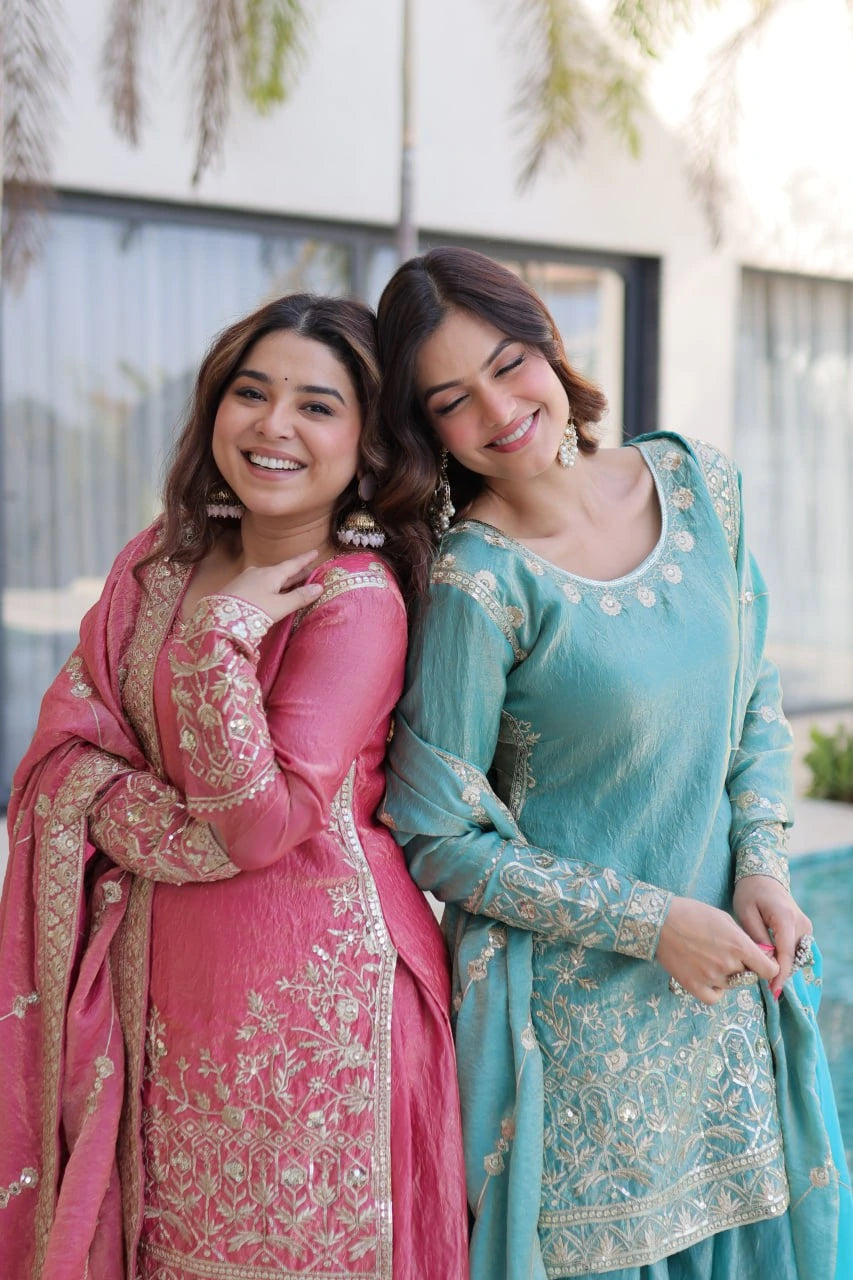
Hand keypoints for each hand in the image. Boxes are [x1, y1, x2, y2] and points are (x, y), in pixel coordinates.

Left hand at [219, 551, 322, 622]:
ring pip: (271, 577)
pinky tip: (272, 592)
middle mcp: (259, 572)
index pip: (293, 564)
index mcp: (271, 574)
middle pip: (282, 571)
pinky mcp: (238, 588)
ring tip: (294, 583)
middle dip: (296, 572)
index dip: (305, 559)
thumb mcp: (279, 607)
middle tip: (310, 572)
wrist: (218, 618)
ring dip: (283, 580)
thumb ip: (299, 597)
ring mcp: (247, 579)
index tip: (315, 552)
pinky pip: (261, 583)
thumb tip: (319, 587)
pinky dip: (272, 586)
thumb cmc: (252, 611)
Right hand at [656, 895, 779, 1004]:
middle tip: (726, 954)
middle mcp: (728, 964)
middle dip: (743, 966)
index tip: (763, 963)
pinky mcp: (694, 986)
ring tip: (710, 959)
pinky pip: (715, 997)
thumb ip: (743, 939)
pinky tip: (708, 977)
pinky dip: (715, 990)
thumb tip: (758, 954)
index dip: (768, 966)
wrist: (659, 921)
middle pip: (748, 976)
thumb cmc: (692, 913)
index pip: (769, 970)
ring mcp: (711, 977)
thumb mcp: (724, 918)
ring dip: (727, 976)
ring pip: (731, 985)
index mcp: (739, 945)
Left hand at [733, 875, 811, 998]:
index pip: (786, 953)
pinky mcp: (804, 929)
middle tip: (765, 987)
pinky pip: (796, 950)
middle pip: (793, 957)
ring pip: (796, 956)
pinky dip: (785, 958)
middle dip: (780, 973)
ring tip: (766, 977)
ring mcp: (805, 927)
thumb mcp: (746, 913)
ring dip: (783, 966)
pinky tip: (771, 965)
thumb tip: (765, 961)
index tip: (773, 991)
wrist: (763, 877)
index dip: (779, 974)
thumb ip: (757, 938)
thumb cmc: (750, 893)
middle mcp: (801, 924)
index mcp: (785, 919)